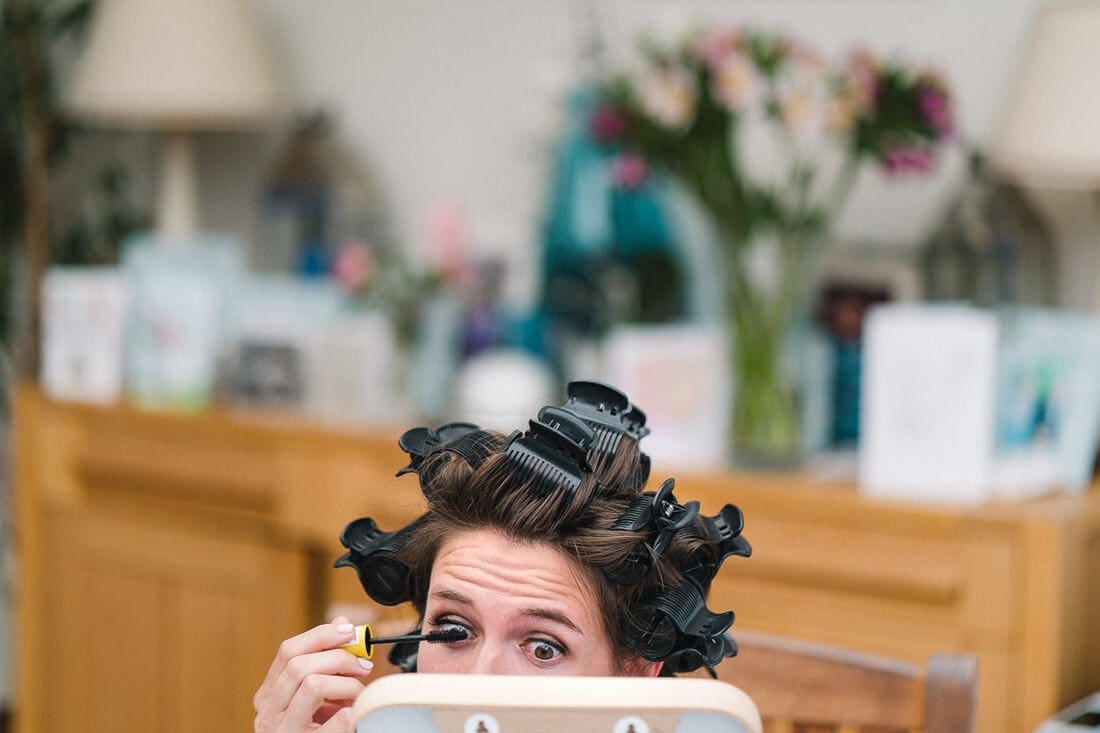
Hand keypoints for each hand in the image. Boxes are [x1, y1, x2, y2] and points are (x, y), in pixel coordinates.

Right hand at [253, 616, 372, 731]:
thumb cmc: (320, 730)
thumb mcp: (318, 694)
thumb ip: (325, 660)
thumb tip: (341, 623)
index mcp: (268, 696)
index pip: (287, 651)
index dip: (320, 635)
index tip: (349, 631)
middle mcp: (267, 714)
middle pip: (299, 665)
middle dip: (338, 657)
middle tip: (363, 665)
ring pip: (312, 685)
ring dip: (346, 684)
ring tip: (358, 695)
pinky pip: (333, 721)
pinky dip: (350, 711)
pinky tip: (353, 714)